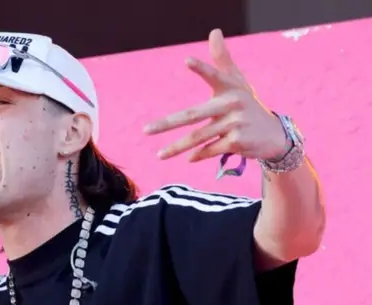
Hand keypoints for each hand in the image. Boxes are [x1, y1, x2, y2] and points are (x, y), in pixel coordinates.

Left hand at [143, 29, 289, 162]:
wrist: (273, 135)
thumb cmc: (247, 104)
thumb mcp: (236, 82)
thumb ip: (222, 59)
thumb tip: (214, 31)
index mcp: (230, 88)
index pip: (214, 75)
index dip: (202, 69)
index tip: (187, 60)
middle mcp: (232, 104)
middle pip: (192, 115)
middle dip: (167, 124)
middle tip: (146, 130)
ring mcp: (235, 124)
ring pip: (198, 137)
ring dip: (177, 147)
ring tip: (159, 155)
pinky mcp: (237, 142)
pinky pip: (210, 149)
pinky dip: (198, 155)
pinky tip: (189, 158)